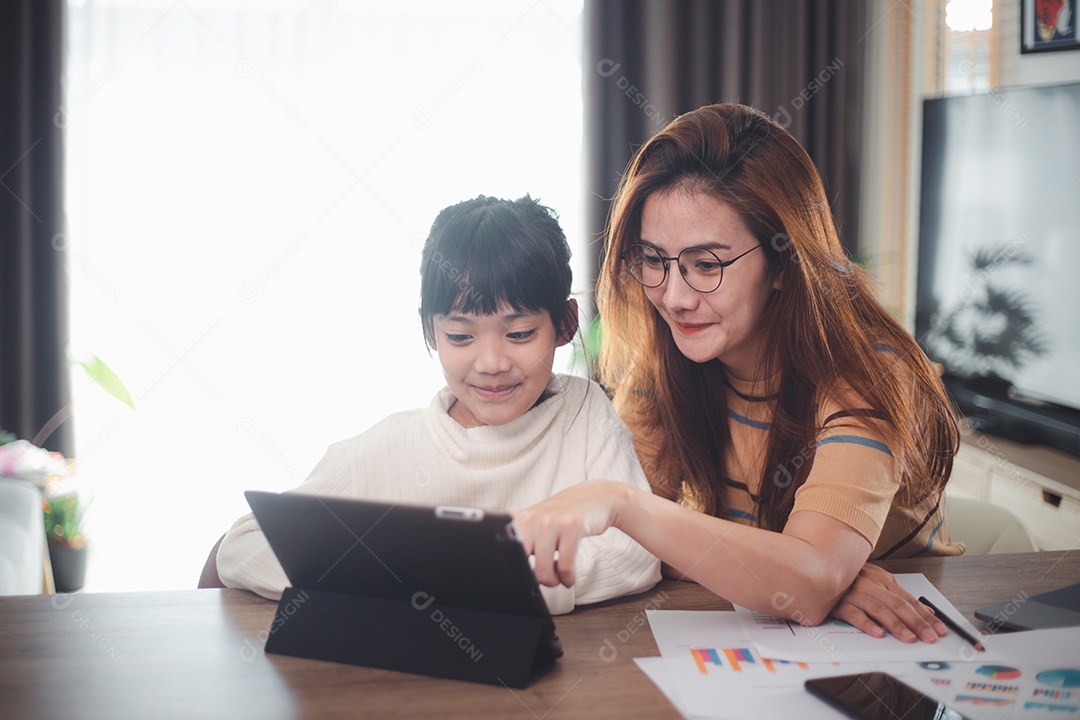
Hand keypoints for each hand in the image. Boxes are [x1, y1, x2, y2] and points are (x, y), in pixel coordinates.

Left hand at [512, 480, 626, 587]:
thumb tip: (513, 572)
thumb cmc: (565, 515)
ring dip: (554, 581)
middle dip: (535, 580)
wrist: (598, 496)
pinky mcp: (572, 527)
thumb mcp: (538, 523)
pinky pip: (565, 566)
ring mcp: (552, 522)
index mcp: (520, 520)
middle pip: (523, 566)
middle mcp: (533, 519)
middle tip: (547, 578)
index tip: (523, 579)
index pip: (506, 553)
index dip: (513, 571)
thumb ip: (524, 541)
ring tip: (559, 578)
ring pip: (544, 570)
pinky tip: (569, 577)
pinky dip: (568, 578)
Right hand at [830, 564, 947, 642]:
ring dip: (896, 625)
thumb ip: (901, 598)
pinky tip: (877, 633)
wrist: (819, 568)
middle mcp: (871, 585)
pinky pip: (854, 613)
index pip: (909, 600)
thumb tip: (927, 611)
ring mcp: (855, 593)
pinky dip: (866, 623)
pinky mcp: (838, 602)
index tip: (940, 629)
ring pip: (879, 609)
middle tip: (929, 637)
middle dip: (917, 622)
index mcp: (883, 580)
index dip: (926, 616)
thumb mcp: (879, 583)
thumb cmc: (851, 579)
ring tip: (909, 638)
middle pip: (898, 605)